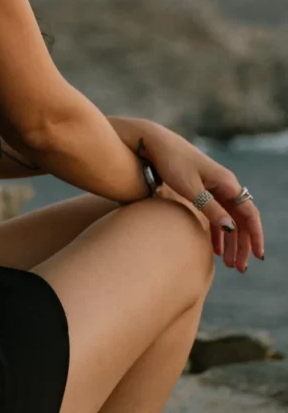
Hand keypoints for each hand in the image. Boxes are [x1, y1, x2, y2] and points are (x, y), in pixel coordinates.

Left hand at [145, 124, 264, 272]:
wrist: (155, 143)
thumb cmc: (172, 162)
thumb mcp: (191, 188)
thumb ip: (210, 208)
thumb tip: (231, 228)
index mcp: (227, 183)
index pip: (249, 214)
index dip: (255, 236)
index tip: (258, 256)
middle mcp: (225, 185)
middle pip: (241, 220)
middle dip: (242, 245)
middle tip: (239, 269)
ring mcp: (214, 187)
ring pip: (229, 219)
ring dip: (231, 242)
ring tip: (228, 264)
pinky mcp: (202, 189)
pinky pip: (216, 215)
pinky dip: (217, 232)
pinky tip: (215, 249)